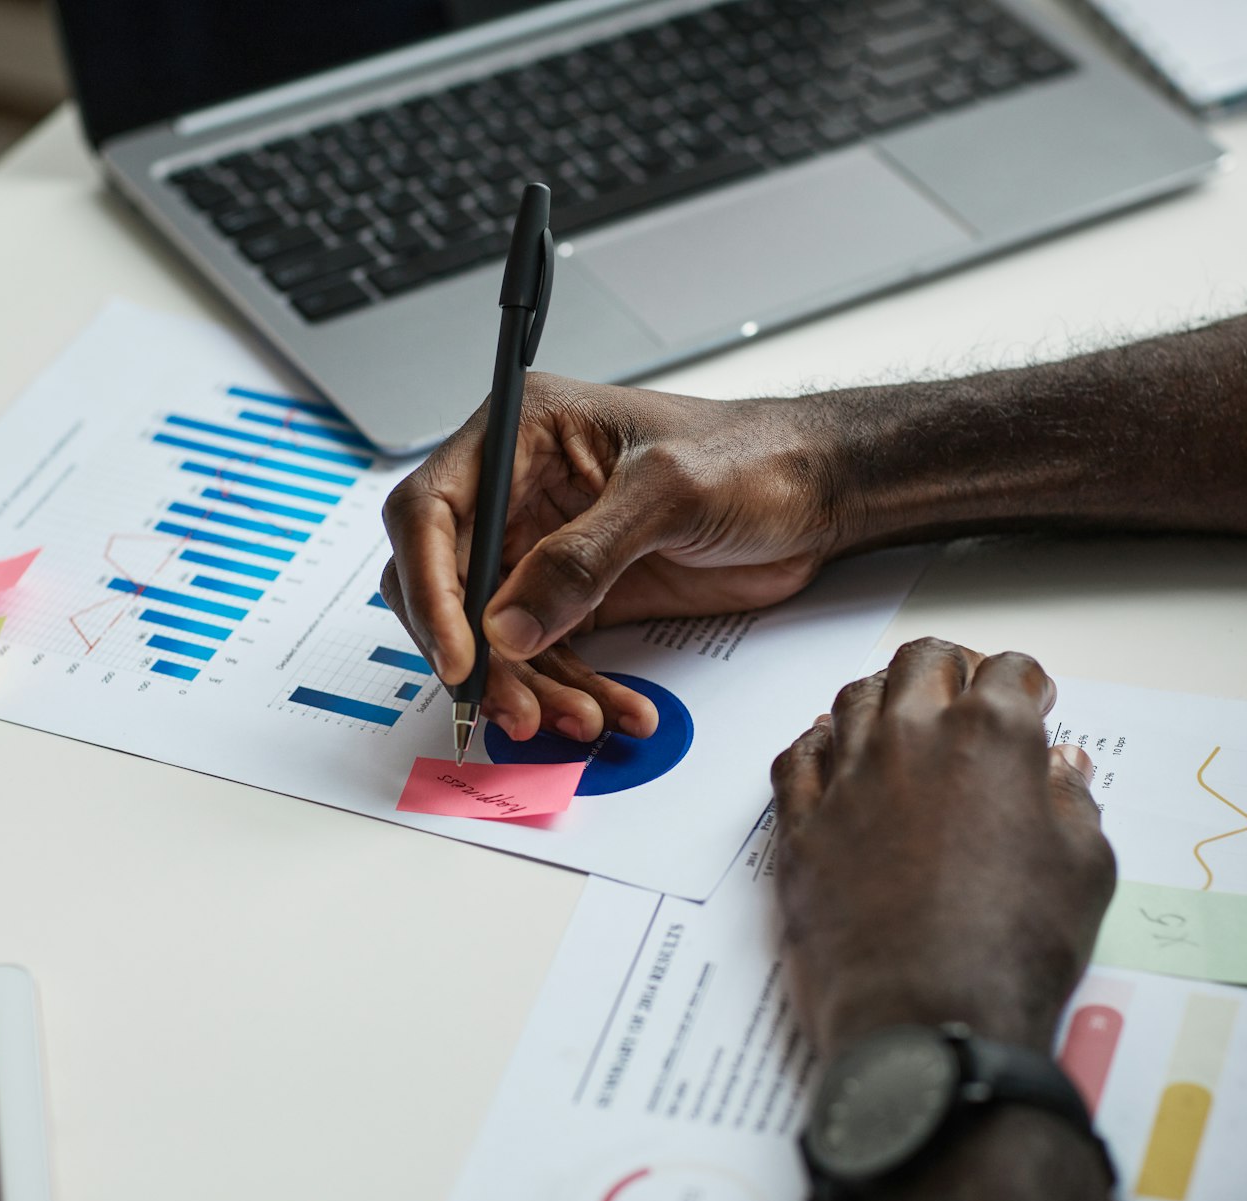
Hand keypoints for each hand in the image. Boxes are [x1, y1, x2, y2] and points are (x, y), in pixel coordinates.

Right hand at [380, 374, 844, 742]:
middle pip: (446, 585)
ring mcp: (543, 551)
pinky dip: (573, 695)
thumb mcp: (669, 493)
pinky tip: (614, 713)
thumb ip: (584, 558)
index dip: (429, 587)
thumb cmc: (752, 457)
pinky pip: (548, 660)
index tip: (460, 654)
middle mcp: (518, 491)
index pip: (431, 511)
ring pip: (494, 638)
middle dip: (476, 655)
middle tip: (514, 707)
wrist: (817, 493)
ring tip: (580, 721)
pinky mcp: (576, 600)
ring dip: (529, 688)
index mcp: (520, 433)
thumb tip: (507, 627)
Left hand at [770, 639, 1115, 1056]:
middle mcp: (910, 741)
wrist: (928, 1020)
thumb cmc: (1015, 951)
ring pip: (853, 700)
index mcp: (989, 738)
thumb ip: (1071, 802)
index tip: (1032, 700)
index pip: (1008, 672)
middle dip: (951, 669)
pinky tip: (828, 751)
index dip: (1026, 683)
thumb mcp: (1084, 870)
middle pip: (921, 664)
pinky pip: (796, 759)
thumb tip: (1061, 768)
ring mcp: (847, 780)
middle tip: (966, 694)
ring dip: (883, 698)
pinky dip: (816, 744)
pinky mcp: (800, 827)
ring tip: (900, 719)